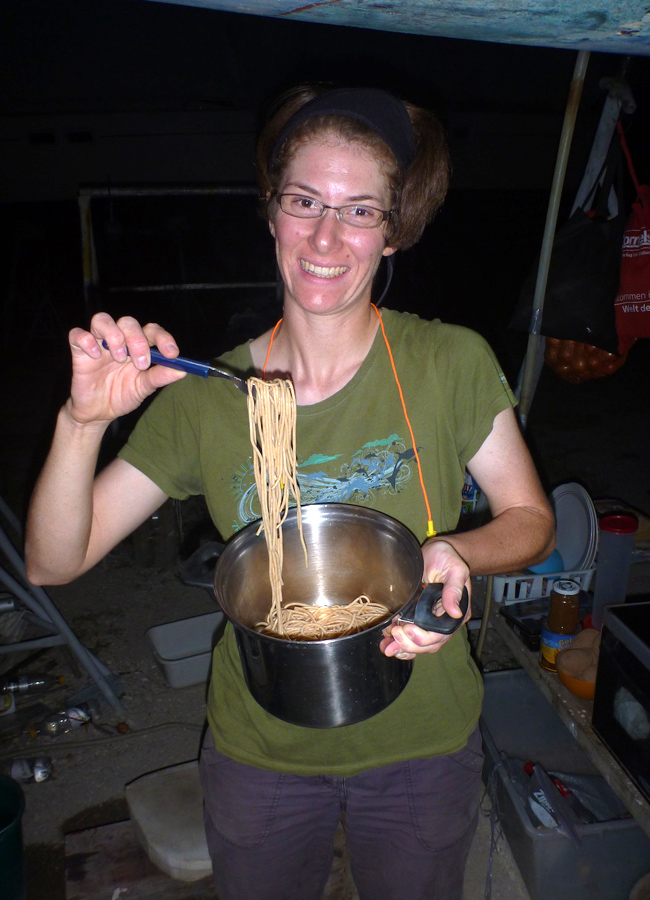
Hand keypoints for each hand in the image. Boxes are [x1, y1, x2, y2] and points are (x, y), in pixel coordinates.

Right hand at [65, 313, 185, 426]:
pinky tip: (95, 356)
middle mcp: (119, 340)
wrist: (98, 412)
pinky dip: (87, 341)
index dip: (163, 338)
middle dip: (137, 340)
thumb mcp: (143, 388)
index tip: (172, 354)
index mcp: (137, 346)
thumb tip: (182, 370)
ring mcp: (98, 343)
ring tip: (119, 358)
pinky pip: (77, 334)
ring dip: (114, 336)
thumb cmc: (122, 395)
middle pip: (128, 322)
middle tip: (141, 363)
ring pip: (102, 319)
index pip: (151, 331)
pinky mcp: (79, 351)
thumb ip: (159, 377)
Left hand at [380, 539, 470, 658]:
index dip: (423, 638)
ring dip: (402, 648)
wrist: (438, 550)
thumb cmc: (448, 557)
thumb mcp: (454, 569)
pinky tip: (388, 643)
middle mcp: (444, 621)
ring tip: (387, 647)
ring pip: (418, 644)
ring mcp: (431, 620)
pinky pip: (411, 636)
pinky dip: (400, 643)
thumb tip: (455, 612)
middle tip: (394, 634)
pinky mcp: (418, 616)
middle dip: (409, 644)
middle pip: (428, 644)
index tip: (407, 629)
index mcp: (456, 614)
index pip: (440, 635)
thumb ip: (454, 590)